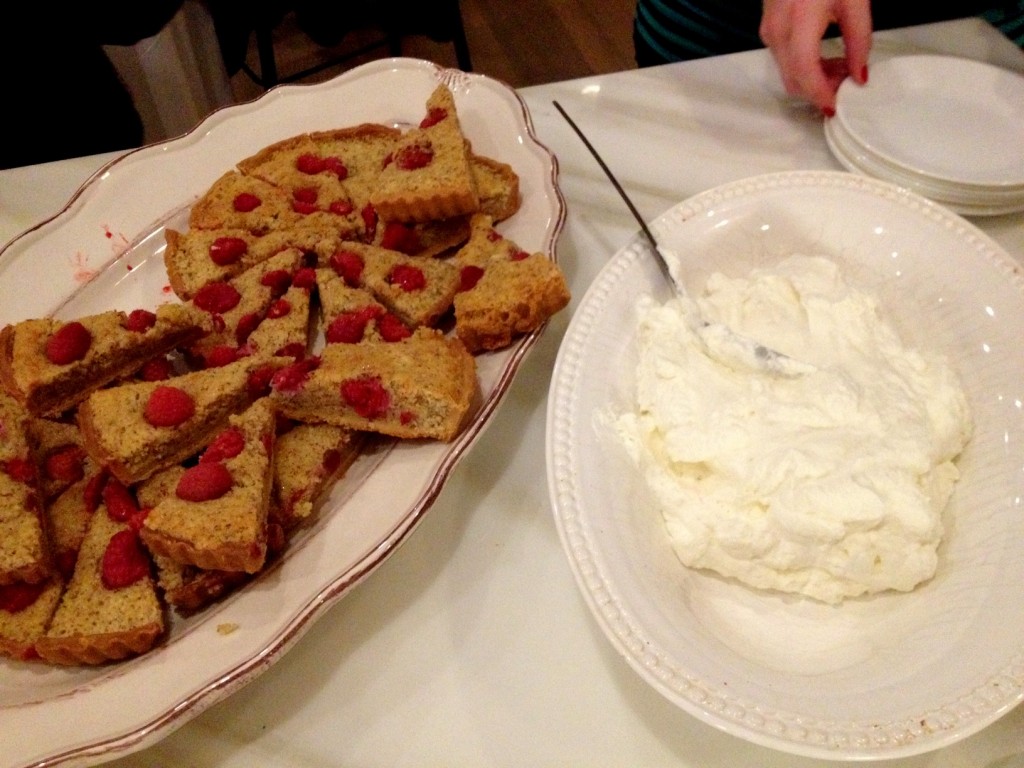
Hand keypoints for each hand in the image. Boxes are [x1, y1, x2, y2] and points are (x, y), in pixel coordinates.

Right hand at [759, 0, 871, 114]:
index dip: (820, 95)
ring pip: (787, 72)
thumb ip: (859, 41)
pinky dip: (804, 66)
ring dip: (813, 78)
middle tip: (847, 80)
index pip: (804, 73)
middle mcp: (777, 31)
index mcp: (800, 21)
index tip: (836, 107)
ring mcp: (769, 30)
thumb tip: (860, 76)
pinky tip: (825, 54)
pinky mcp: (768, 28)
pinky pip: (783, 59)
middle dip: (820, 89)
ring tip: (841, 64)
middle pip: (793, 80)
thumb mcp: (854, 0)